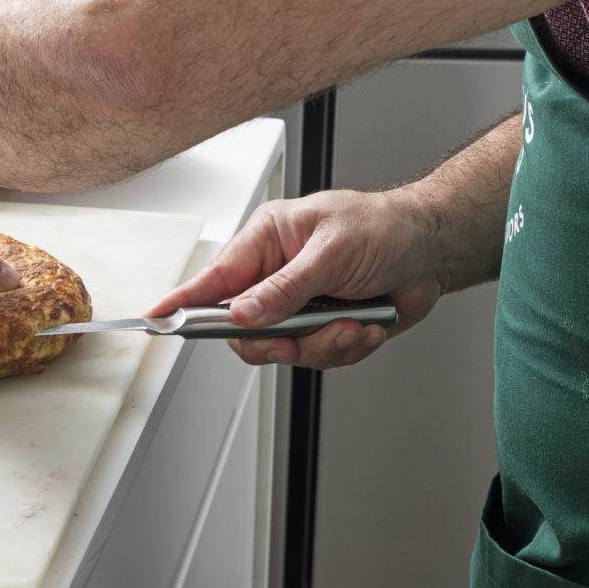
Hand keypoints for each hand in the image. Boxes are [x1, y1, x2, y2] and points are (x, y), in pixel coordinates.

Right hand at [145, 187, 444, 370]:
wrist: (432, 251)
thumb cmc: (382, 229)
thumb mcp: (331, 252)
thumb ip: (286, 288)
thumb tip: (243, 314)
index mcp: (268, 241)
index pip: (215, 278)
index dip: (183, 301)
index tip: (156, 318)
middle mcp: (278, 276)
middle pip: (245, 330)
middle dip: (276, 341)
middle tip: (296, 339)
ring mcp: (301, 306)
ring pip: (285, 351)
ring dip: (324, 344)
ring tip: (353, 322)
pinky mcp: (326, 330)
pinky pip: (320, 358)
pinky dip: (348, 347)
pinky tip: (367, 324)